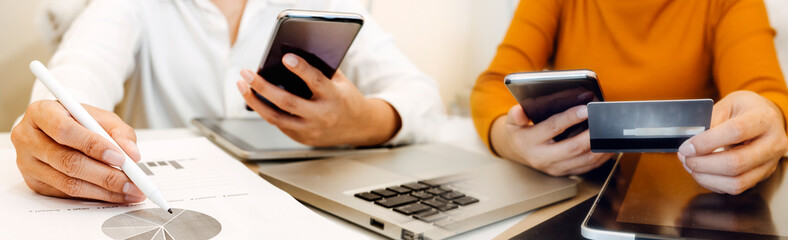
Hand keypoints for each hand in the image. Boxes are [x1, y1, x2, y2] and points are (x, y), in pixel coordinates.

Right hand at [11, 100, 144, 202]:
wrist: (60, 128)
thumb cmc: (80, 120)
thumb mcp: (102, 117)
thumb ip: (120, 132)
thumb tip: (132, 154)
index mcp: (42, 112)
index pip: (65, 130)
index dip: (93, 146)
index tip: (120, 158)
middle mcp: (28, 137)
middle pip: (67, 161)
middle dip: (106, 175)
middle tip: (132, 181)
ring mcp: (28, 162)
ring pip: (68, 183)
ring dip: (104, 191)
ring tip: (130, 190)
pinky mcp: (34, 182)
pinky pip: (67, 193)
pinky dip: (95, 196)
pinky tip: (115, 194)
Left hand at [237, 53, 400, 146]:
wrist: (358, 127)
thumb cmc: (346, 98)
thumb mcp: (339, 81)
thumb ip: (320, 70)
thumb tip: (292, 54)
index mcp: (334, 98)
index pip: (316, 82)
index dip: (301, 69)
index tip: (286, 57)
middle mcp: (322, 116)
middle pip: (287, 102)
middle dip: (263, 87)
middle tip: (247, 73)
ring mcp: (311, 130)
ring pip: (276, 117)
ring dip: (255, 101)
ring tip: (242, 86)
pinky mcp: (303, 138)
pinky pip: (280, 124)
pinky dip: (266, 110)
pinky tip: (256, 98)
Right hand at [490, 104, 613, 175]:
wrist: (515, 152)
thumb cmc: (518, 132)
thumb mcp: (511, 121)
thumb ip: (516, 115)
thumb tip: (520, 110)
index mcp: (529, 142)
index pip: (552, 128)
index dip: (570, 118)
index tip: (586, 109)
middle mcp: (543, 157)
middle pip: (573, 148)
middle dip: (591, 135)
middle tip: (604, 122)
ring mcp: (555, 168)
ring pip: (584, 160)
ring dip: (600, 148)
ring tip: (610, 134)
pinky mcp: (564, 173)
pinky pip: (587, 167)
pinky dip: (601, 157)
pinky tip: (607, 146)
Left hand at [678, 91, 787, 194]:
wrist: (767, 118)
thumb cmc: (746, 109)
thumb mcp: (728, 104)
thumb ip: (711, 121)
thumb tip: (692, 143)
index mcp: (764, 119)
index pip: (735, 132)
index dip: (706, 142)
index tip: (686, 147)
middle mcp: (772, 143)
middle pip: (736, 163)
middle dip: (703, 164)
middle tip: (685, 157)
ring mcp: (769, 163)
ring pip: (737, 182)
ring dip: (706, 177)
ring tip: (690, 166)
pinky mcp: (762, 175)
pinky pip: (736, 188)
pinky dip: (713, 183)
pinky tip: (701, 173)